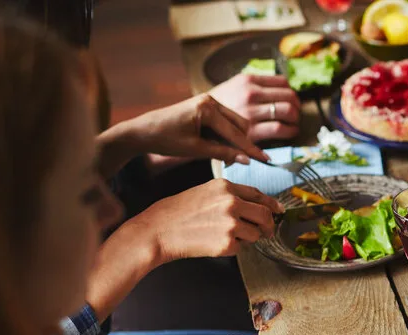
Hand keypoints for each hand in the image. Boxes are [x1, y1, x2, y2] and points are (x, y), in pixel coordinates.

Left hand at [111, 94, 269, 166]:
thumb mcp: (195, 149)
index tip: (265, 159)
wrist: (142, 130)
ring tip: (227, 155)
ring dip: (235, 138)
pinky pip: (225, 120)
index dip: (250, 149)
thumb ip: (223, 153)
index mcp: (207, 109)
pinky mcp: (205, 106)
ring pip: (234, 122)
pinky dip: (226, 134)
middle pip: (240, 123)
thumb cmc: (164, 139)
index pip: (236, 132)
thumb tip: (246, 160)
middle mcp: (210, 100)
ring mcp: (208, 101)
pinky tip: (220, 146)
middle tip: (240, 161)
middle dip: (243, 142)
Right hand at [128, 179, 281, 263]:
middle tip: (267, 231)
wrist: (158, 230)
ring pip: (256, 234)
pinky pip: (242, 248)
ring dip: (248, 238)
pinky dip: (233, 248)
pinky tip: (215, 243)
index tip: (279, 210)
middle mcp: (231, 203)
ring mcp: (230, 224)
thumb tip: (256, 205)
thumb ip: (230, 196)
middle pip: (265, 215)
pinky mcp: (227, 244)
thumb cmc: (178, 212)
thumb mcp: (205, 192)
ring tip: (225, 236)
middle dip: (269, 225)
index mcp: (225, 187)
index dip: (271, 204)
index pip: (258, 195)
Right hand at [208, 74, 301, 141]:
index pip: (282, 82)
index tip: (292, 100)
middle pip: (289, 96)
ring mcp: (251, 112)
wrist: (195, 123)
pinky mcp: (251, 131)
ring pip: (288, 111)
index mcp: (247, 80)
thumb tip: (281, 88)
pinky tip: (290, 132)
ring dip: (296, 119)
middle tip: (296, 114)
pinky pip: (280, 129)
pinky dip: (291, 131)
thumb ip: (254, 86)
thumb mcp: (233, 87)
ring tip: (294, 123)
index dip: (291, 92)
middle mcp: (250, 93)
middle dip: (297, 106)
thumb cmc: (219, 106)